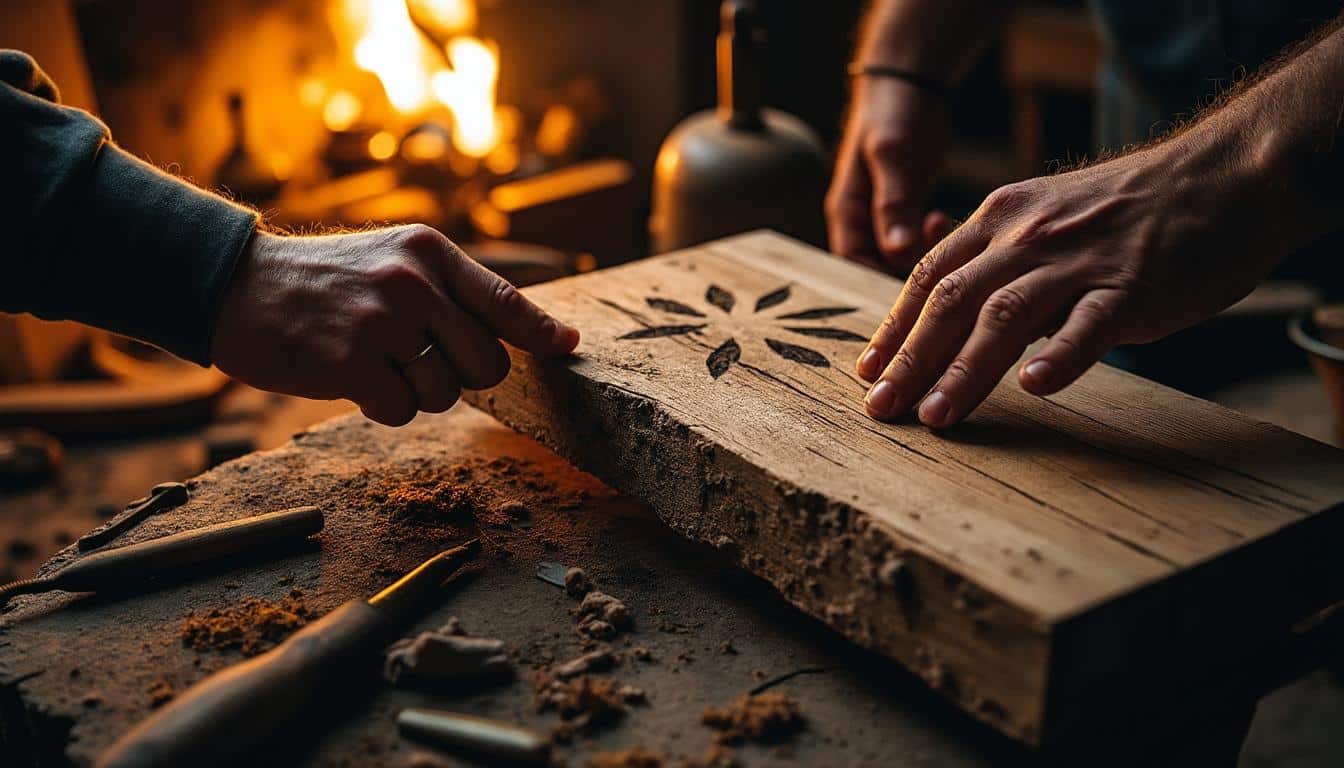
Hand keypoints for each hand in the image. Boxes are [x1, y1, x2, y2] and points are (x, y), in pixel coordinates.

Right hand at [211, 224, 578, 425]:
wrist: (236, 286)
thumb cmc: (326, 281)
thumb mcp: (393, 260)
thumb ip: (452, 291)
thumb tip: (527, 331)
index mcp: (430, 252)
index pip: (505, 299)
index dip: (541, 331)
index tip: (569, 346)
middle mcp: (413, 283)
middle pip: (487, 363)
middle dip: (462, 374)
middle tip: (420, 360)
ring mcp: (382, 323)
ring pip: (446, 393)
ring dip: (416, 391)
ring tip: (375, 360)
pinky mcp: (350, 363)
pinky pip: (403, 411)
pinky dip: (383, 407)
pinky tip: (352, 377)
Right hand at [825, 75, 954, 272]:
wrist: (910, 84)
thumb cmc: (895, 113)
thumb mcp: (893, 156)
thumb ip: (894, 204)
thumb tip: (897, 252)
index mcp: (846, 211)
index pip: (851, 265)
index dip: (875, 279)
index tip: (911, 279)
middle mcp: (861, 220)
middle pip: (875, 267)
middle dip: (904, 268)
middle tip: (936, 250)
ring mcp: (883, 216)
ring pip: (898, 257)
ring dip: (921, 252)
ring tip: (939, 224)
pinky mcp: (905, 210)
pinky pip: (914, 240)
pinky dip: (929, 238)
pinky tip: (941, 218)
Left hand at [856, 139, 1283, 427]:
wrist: (1225, 176)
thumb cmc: (1131, 209)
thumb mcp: (1048, 216)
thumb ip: (1001, 261)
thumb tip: (956, 317)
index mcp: (1001, 217)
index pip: (930, 276)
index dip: (895, 326)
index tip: (867, 372)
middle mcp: (1028, 235)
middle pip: (952, 300)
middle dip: (911, 359)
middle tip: (880, 409)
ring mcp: (1079, 260)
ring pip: (1005, 316)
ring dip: (965, 370)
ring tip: (936, 417)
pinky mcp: (1131, 285)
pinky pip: (1089, 324)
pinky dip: (1059, 355)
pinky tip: (1035, 388)